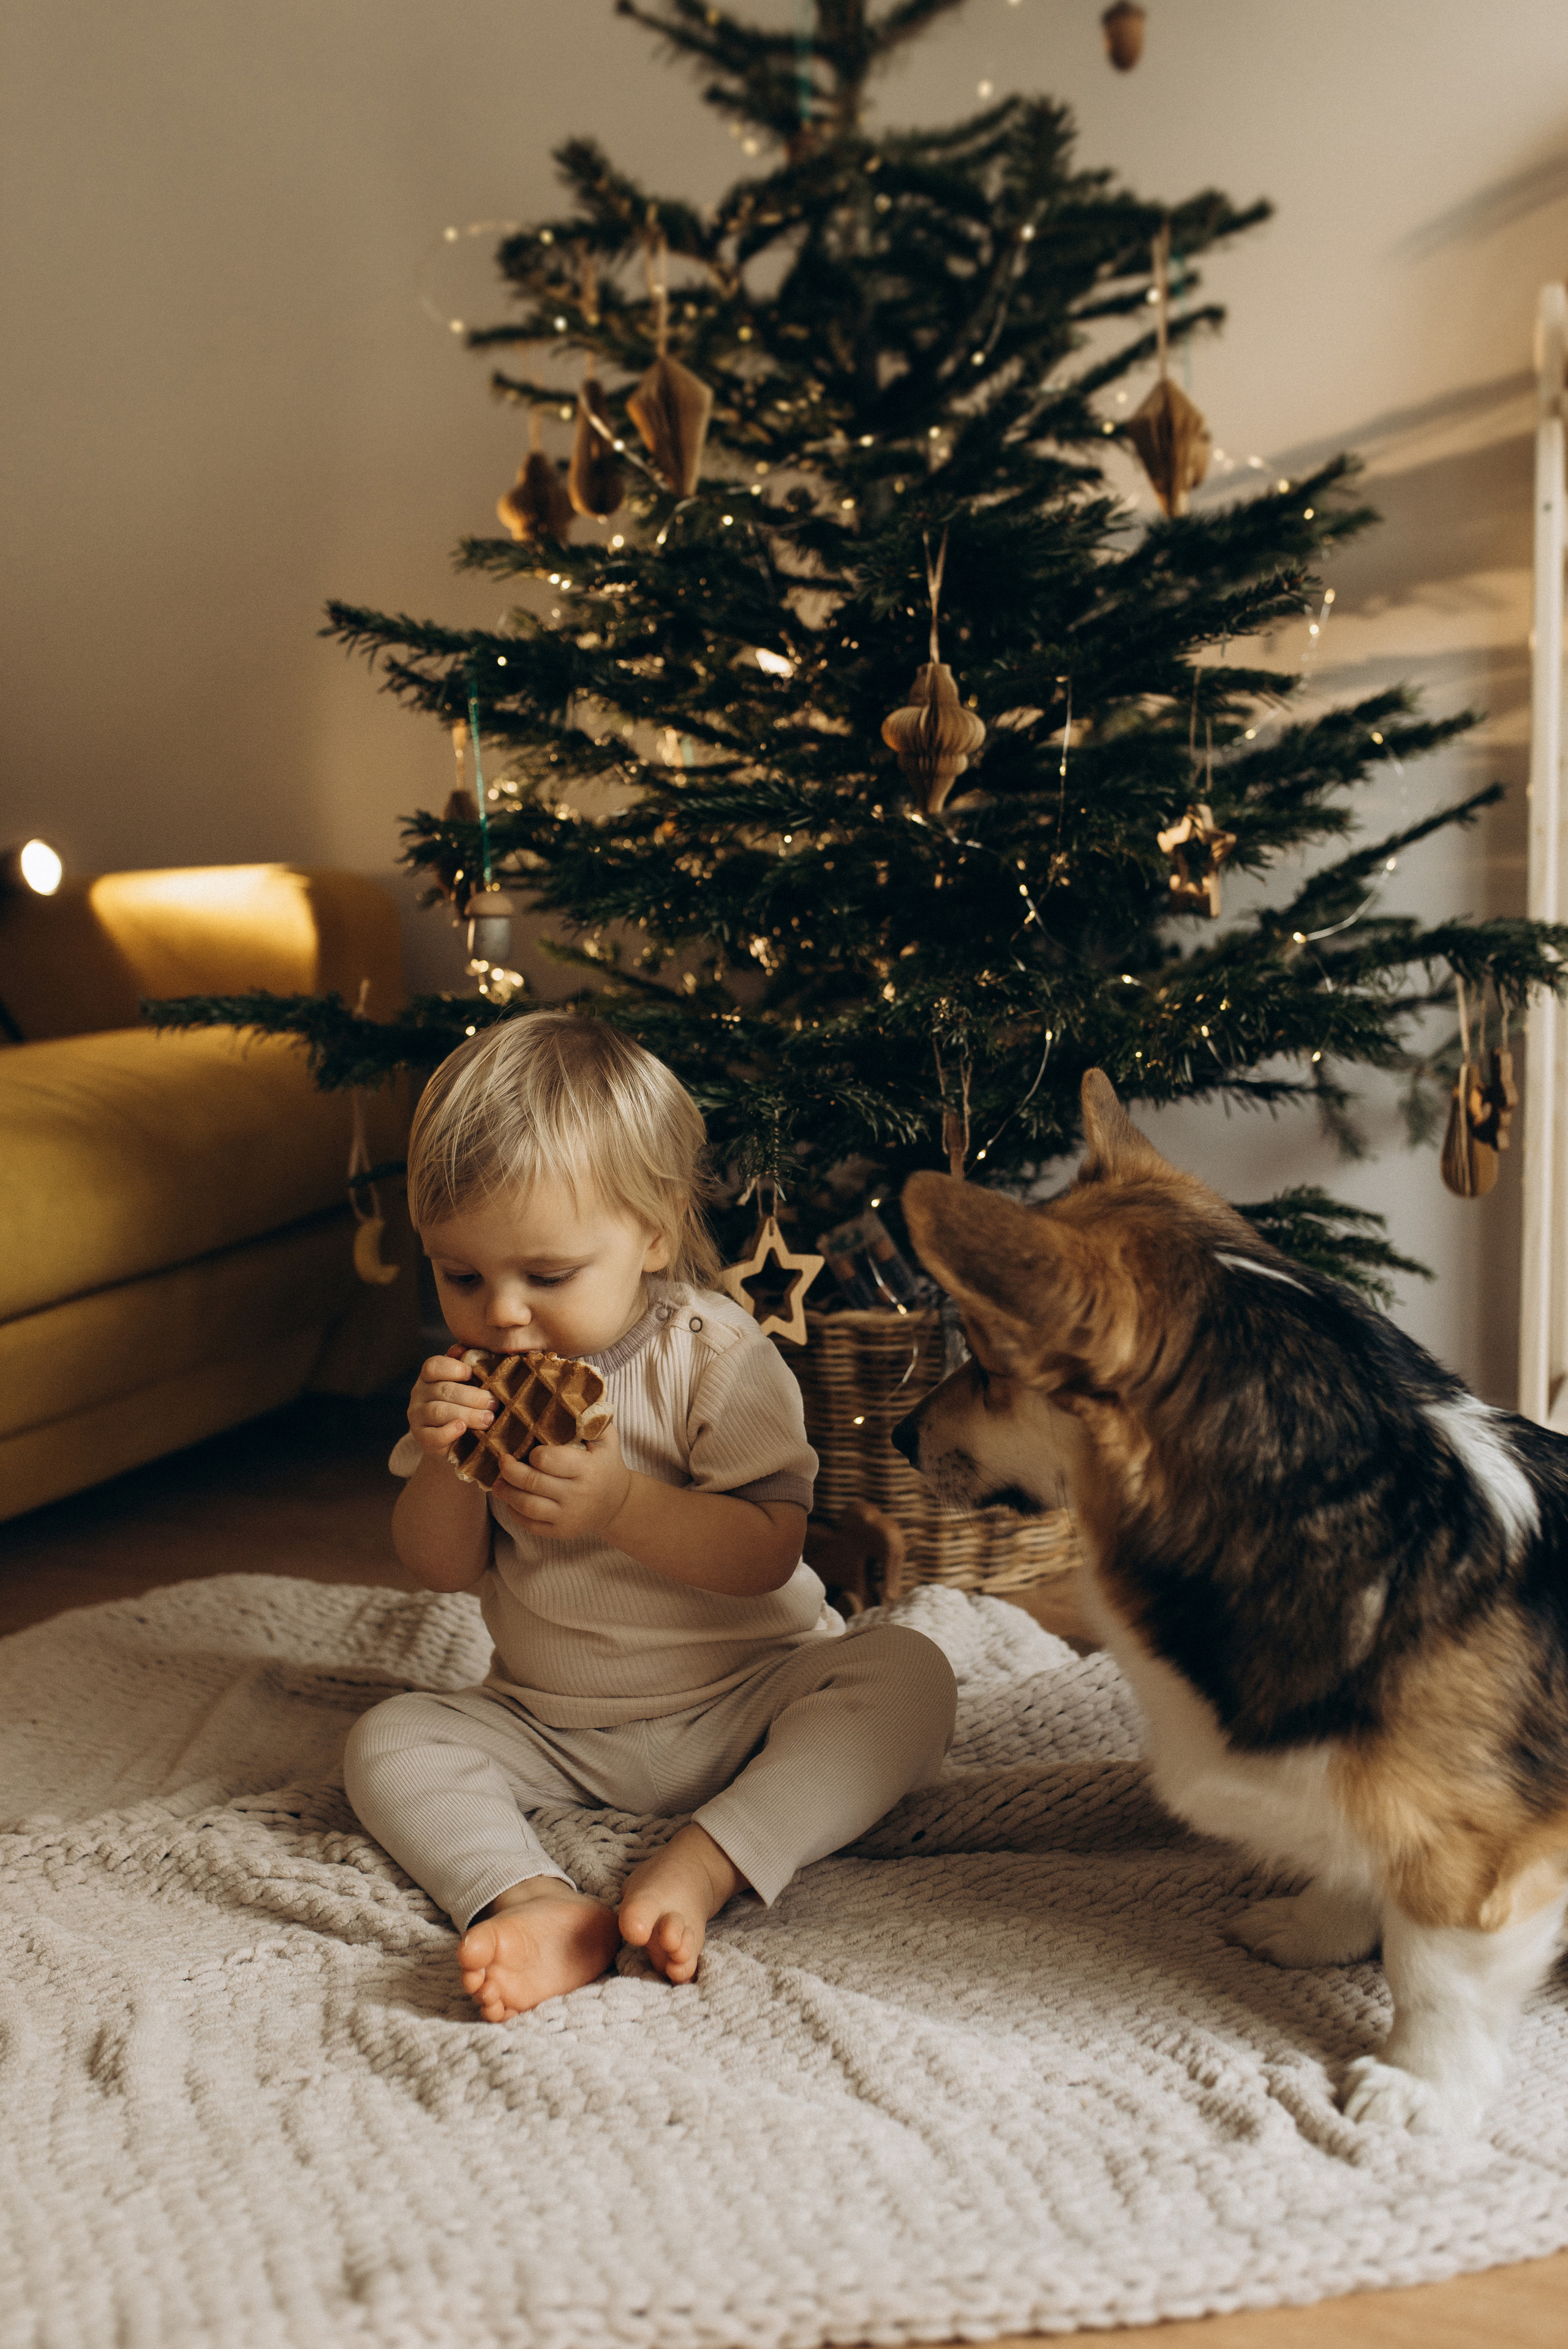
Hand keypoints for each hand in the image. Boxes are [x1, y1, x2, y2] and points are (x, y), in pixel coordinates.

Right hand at [406, 1345, 495, 1460]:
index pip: (433, 1366)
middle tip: (494, 1403)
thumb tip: (462, 1348)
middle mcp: (419, 1393)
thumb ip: (469, 1363)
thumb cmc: (466, 1403)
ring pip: (439, 1411)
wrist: (455, 1440)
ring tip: (488, 1419)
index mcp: (430, 1375)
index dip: (453, 1368)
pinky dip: (448, 1432)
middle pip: (443, 1390)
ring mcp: (417, 1415)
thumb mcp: (469, 1383)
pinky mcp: (421, 1437)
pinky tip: (462, 1428)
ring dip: (467, 1414)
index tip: (472, 1373)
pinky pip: (432, 1435)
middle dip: (472, 1396)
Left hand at [493, 1421, 633, 1543]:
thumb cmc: (607, 1465)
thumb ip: (592, 1418)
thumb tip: (573, 1395)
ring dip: (506, 1493)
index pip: (548, 1461)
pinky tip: (511, 1500)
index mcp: (587, 1469)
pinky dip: (514, 1512)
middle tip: (502, 1461)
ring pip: (527, 1505)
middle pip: (532, 1483)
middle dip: (510, 1471)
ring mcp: (568, 1517)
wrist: (617, 1504)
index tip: (529, 1450)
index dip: (533, 1454)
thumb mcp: (607, 1439)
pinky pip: (530, 1524)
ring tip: (498, 1482)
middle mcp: (577, 1495)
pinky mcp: (560, 1532)